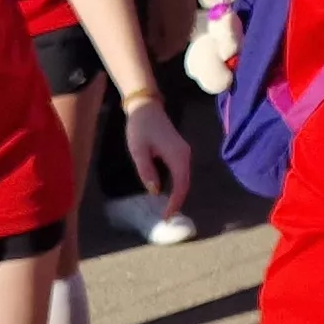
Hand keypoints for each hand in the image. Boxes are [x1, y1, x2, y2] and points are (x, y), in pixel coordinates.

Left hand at [119, 95, 197, 215]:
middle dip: (178, 202)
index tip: (166, 216)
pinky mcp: (180, 151)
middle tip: (166, 217)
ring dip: (178, 194)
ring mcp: (184, 153)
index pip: (181, 185)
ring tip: (167, 209)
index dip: (175, 202)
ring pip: (185, 179)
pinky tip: (169, 194)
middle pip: (186, 183)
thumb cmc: (140, 127)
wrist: (146, 107)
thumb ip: (146, 170)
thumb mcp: (138, 149)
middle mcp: (185, 155)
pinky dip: (178, 186)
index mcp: (177, 155)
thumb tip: (154, 191)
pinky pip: (182, 173)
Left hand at [146, 0, 191, 60]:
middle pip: (180, 42)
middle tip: (159, 49)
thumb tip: (153, 46)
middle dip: (170, 47)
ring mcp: (192, 14)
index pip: (173, 48)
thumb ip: (154, 32)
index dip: (163, 54)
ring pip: (185, 32)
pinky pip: (187, 22)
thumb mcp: (153, 14)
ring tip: (164, 37)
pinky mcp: (192, 5)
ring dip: (176, 38)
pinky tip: (171, 25)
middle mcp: (188, 24)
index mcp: (178, 29)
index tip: (154, 56)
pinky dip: (179, 28)